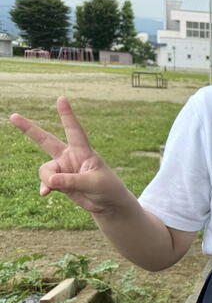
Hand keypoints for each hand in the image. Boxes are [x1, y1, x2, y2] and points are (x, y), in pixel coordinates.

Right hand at [9, 97, 129, 213]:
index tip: (62, 99)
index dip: (67, 115)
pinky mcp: (59, 181)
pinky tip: (45, 193)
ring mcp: (63, 168)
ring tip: (59, 187)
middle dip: (29, 129)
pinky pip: (46, 181)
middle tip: (13, 116)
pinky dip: (45, 186)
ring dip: (48, 179)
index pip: (74, 130)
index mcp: (83, 151)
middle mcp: (70, 157)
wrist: (108, 203)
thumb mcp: (93, 183)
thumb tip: (50, 181)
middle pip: (46, 140)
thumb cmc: (107, 188)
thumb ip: (72, 181)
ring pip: (45, 170)